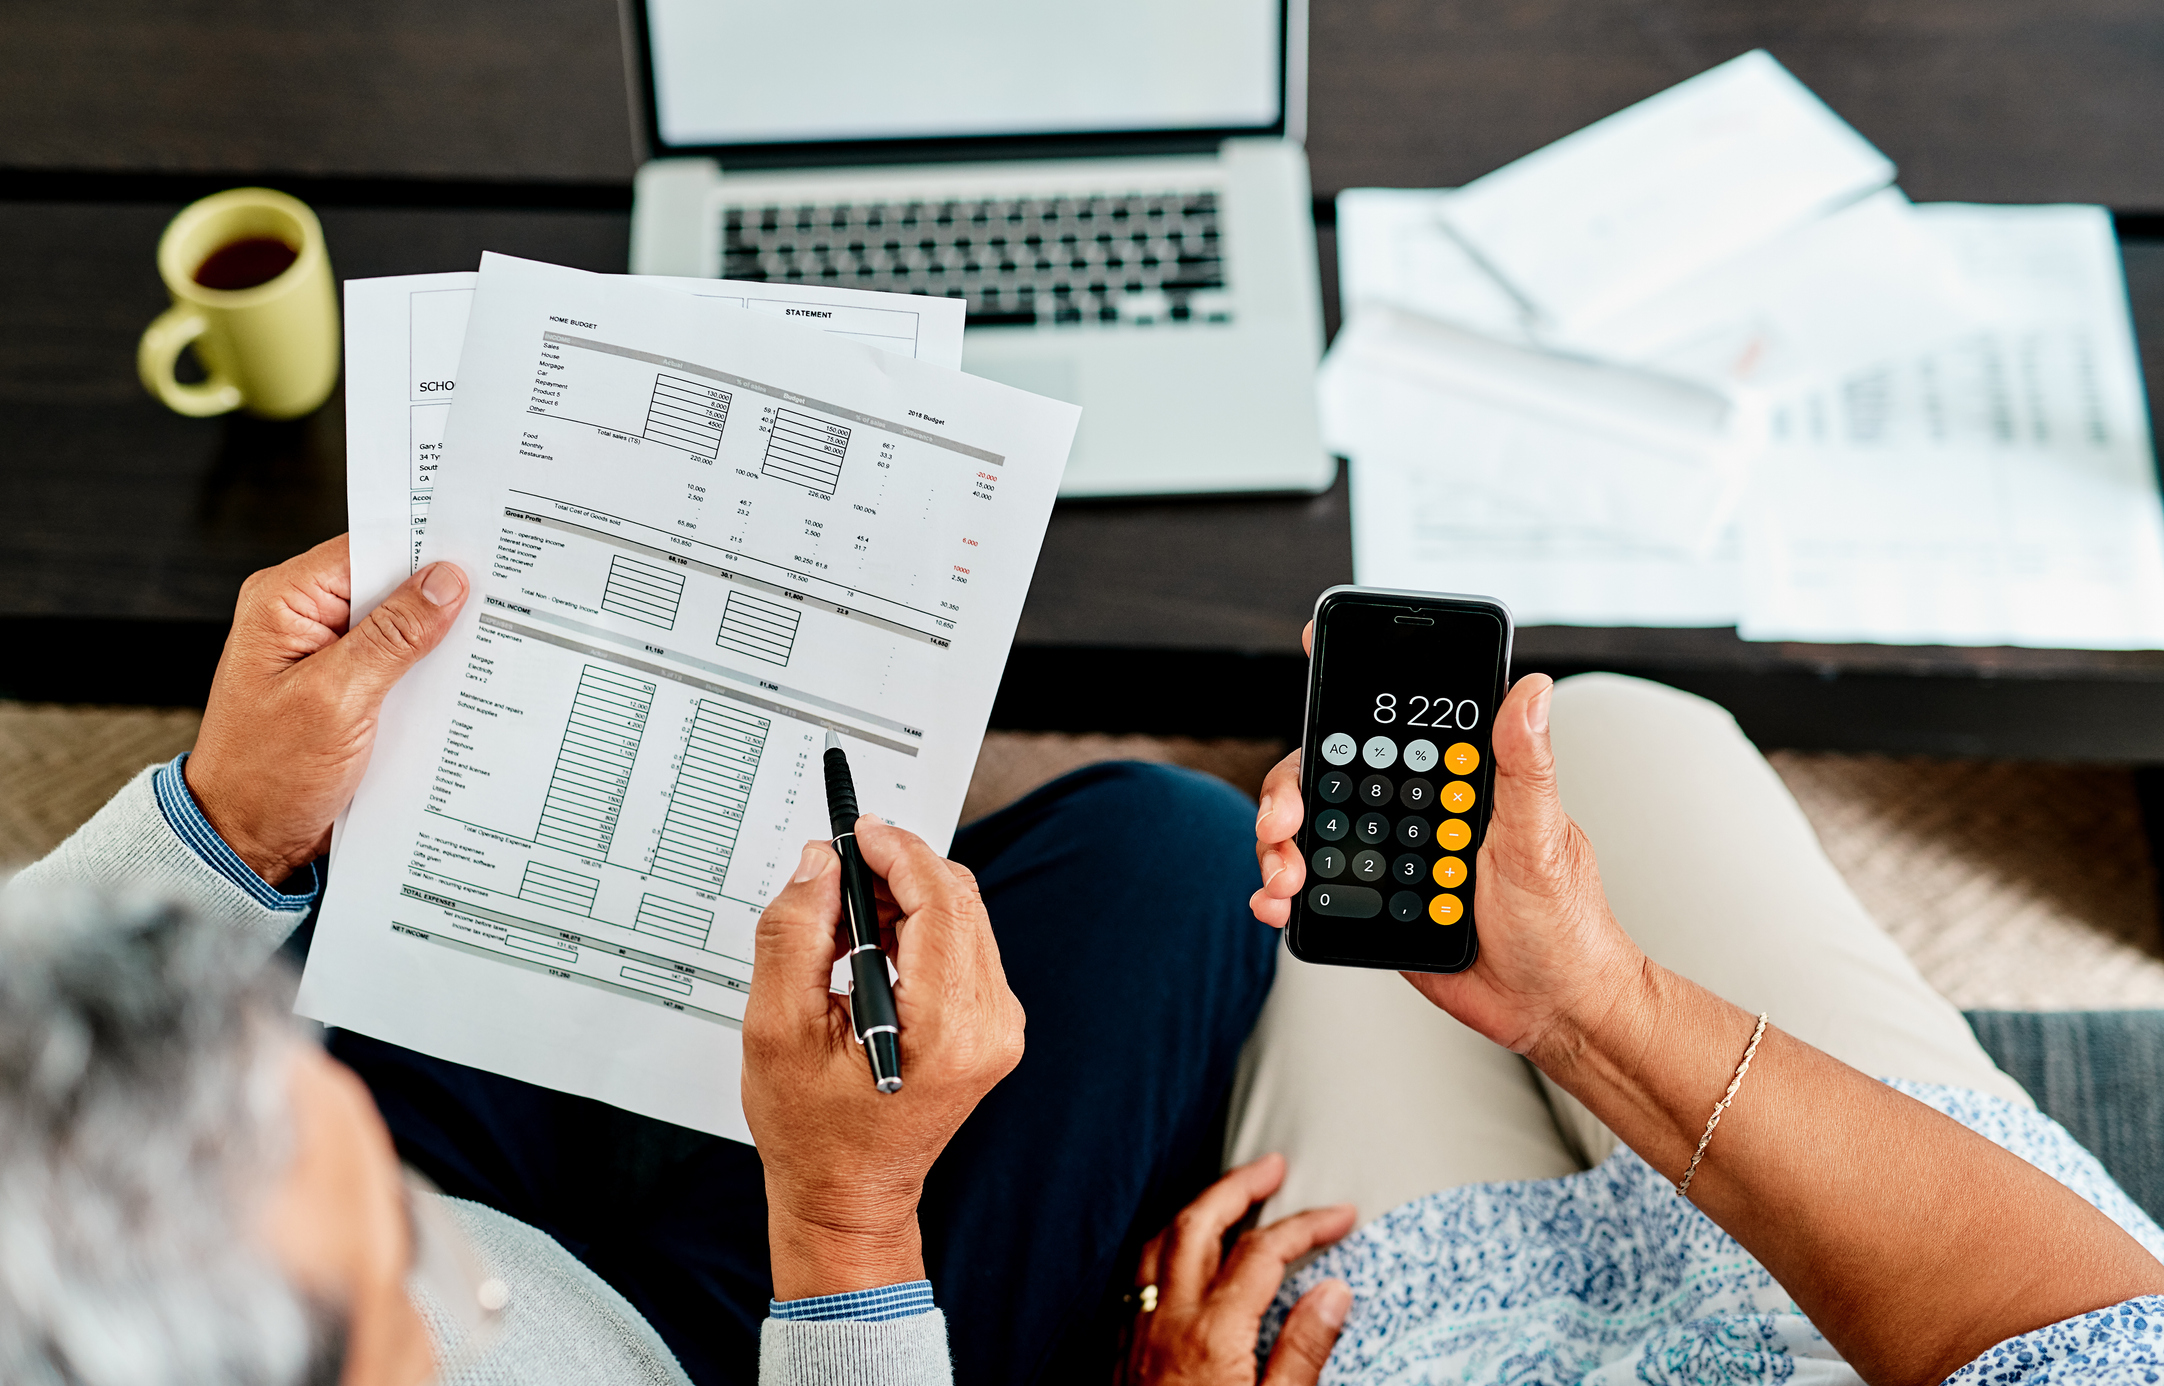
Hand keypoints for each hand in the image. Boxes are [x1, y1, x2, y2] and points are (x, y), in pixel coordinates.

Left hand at [186, 535, 468, 883]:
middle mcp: (304, 618)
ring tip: (484, 645)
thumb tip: (444, 582)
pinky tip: (459, 683)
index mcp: (285, 601)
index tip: (480, 555)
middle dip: (439, 596)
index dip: (424, 548)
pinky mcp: (348, 687)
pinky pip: (398, 663)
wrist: (248, 839)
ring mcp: (328, 654)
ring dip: (437, 640)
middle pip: (388, 583)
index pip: (367, 548)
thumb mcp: (336, 699)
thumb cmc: (266, 774)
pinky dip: (428, 672)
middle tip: (497, 602)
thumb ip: (393, 637)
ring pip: (400, 625)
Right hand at [742, 819, 1025, 1299]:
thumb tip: (820, 864)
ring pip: (963, 918)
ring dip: (906, 899)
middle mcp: (989, 1025)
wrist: (848, 1198)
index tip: (858, 832)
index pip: (940, 901)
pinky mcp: (991, 1027)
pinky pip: (963, 947)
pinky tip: (871, 948)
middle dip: (898, 871)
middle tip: (838, 872)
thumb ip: (796, 934)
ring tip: (843, 919)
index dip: (898, 852)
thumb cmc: (813, 1134)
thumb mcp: (778, 1029)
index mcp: (947, 1027)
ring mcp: (998, 1028)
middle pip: (958, 901)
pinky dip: (918, 929)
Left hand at [1122, 1154, 1353, 1385]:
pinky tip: (1181, 1252)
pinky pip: (1139, 1274)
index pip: (1263, 1253)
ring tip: (1227, 1197)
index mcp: (1212, 1332)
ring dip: (1197, 1208)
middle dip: (1237, 1185)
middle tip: (1271, 1168)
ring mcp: (1137, 1330)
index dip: (1306, 1225)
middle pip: (1198, 1223)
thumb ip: (1303, 1351)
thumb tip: (1333, 1294)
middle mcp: (1168, 1320)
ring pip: (1159, 1241)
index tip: (1338, 1216)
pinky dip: (1165, 1244)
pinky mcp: (1119, 1347)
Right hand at [1249, 625, 1642, 1057]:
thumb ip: (1525, 766)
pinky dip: (1281, 892)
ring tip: (1282, 875)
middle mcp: (1414, 812)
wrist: (1550, 1006)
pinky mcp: (1371, 908)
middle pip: (1330, 777)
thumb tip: (1531, 689)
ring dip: (1279, 845)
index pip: (1393, 724)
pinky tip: (1276, 901)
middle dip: (1291, 790)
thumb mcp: (1543, 838)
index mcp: (1455, 782)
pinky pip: (1313, 890)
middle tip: (1284, 820)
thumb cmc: (1563, 920)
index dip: (1349, 691)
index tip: (1316, 658)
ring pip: (1312, 831)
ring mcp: (1388, 859)